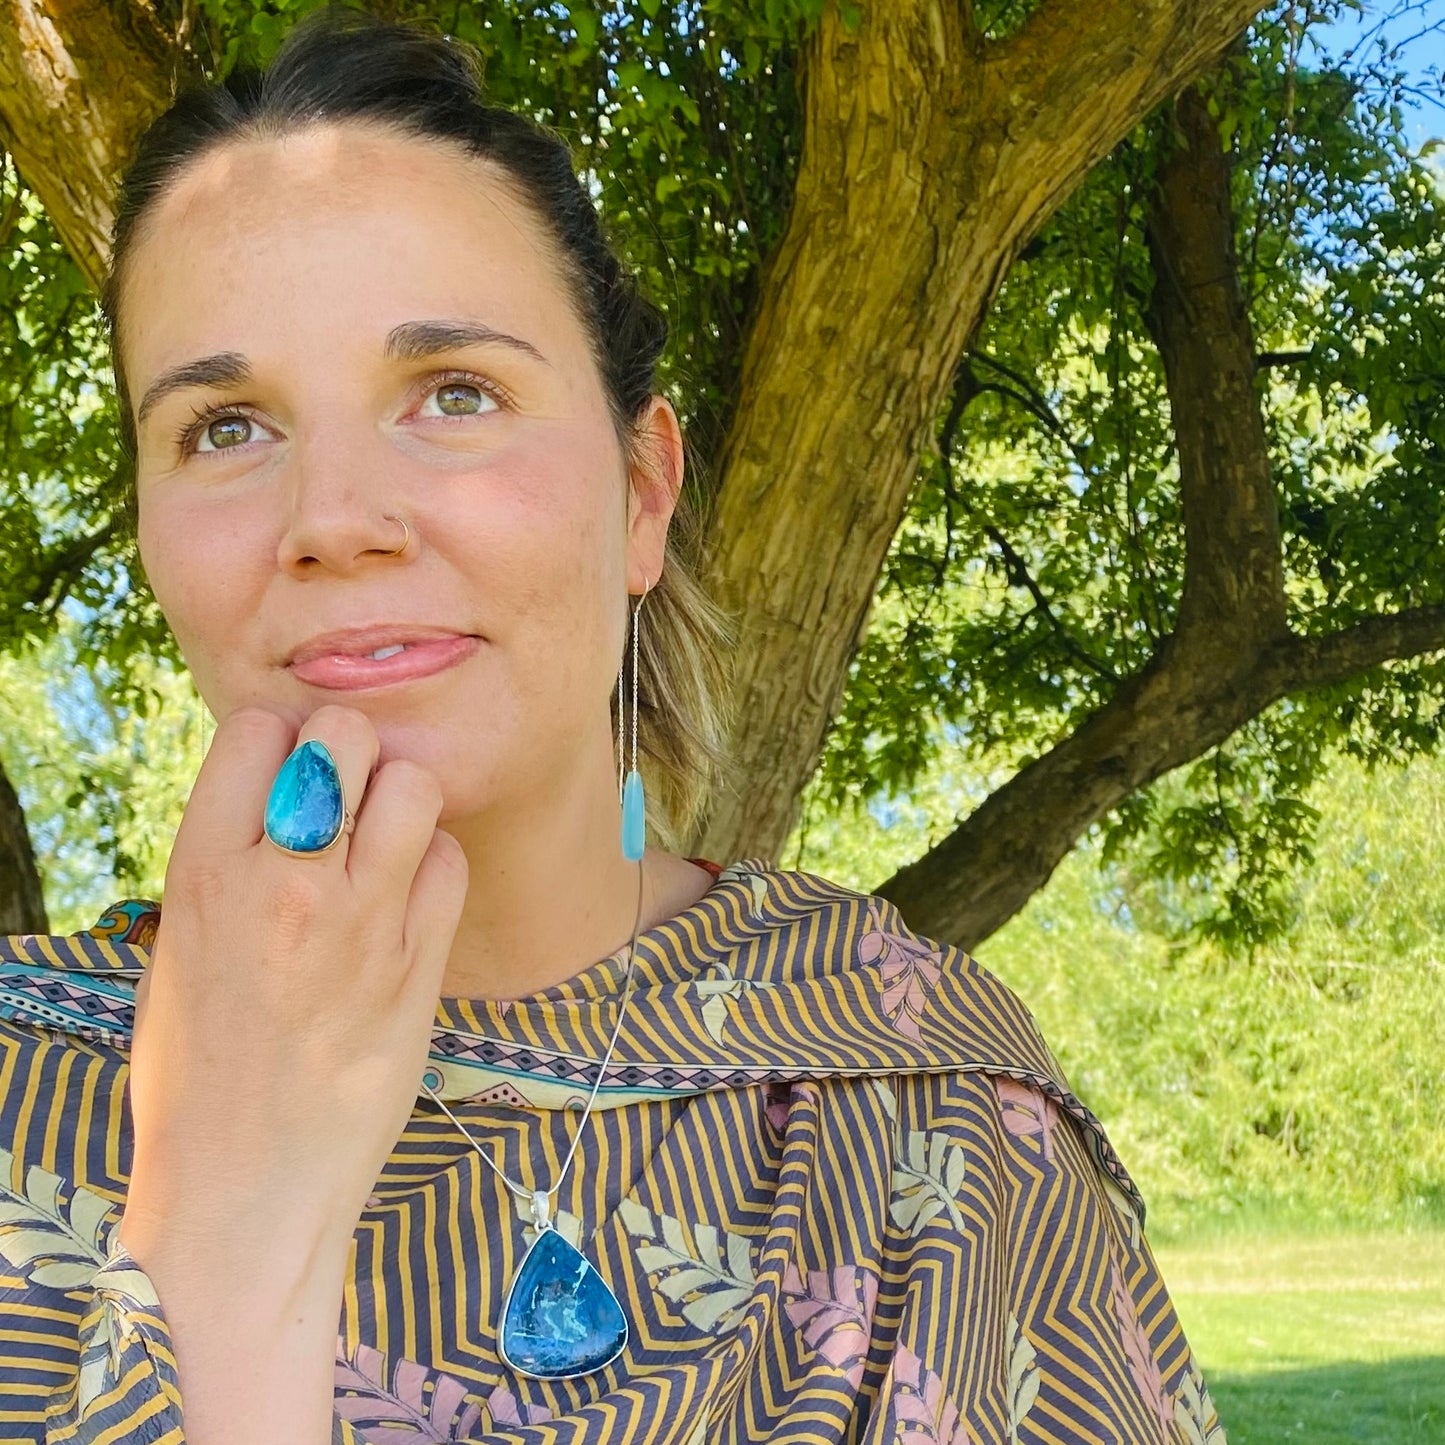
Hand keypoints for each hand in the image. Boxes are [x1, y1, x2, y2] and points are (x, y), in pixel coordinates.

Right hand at [118, 703, 468, 1271]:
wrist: (246, 1188)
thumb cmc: (200, 1072)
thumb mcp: (182, 947)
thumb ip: (233, 860)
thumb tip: (287, 786)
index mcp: (203, 874)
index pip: (258, 730)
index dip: (280, 741)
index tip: (288, 773)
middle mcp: (284, 883)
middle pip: (346, 736)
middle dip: (351, 753)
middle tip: (346, 798)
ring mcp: (360, 922)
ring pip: (414, 785)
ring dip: (403, 799)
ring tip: (384, 840)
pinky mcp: (418, 964)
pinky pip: (449, 860)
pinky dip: (435, 862)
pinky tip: (410, 895)